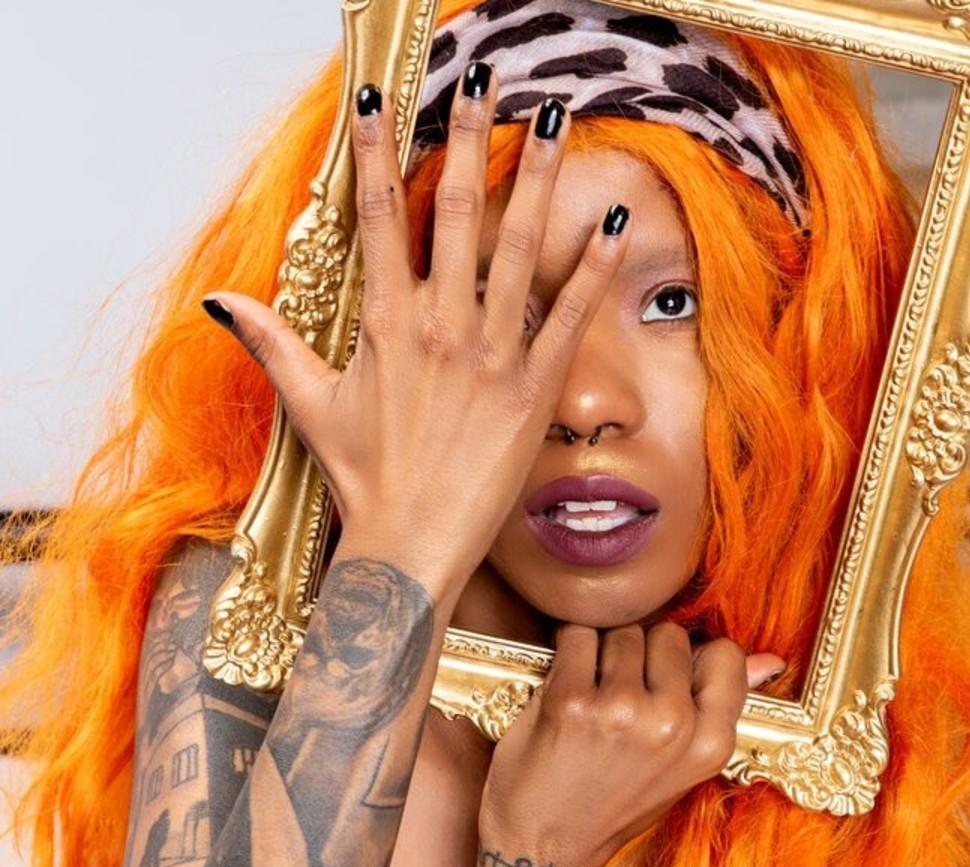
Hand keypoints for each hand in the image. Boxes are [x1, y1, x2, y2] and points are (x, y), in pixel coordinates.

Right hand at [202, 69, 631, 600]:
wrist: (410, 546)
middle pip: (454, 208)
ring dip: (539, 177)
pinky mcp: (533, 389)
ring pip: (517, 246)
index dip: (377, 150)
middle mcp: (439, 325)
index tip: (377, 98)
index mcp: (384, 323)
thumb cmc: (364, 480)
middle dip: (469, 134)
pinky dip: (589, 265)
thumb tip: (220, 303)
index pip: (379, 215)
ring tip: (557, 118)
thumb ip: (272, 343)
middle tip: (485, 78)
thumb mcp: (310, 406)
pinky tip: (610, 218)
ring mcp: (490, 354)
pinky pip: (567, 314)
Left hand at [478, 623, 784, 866]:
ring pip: (622, 633)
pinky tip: (563, 692)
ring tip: (591, 702)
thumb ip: (721, 709)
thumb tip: (770, 660)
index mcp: (711, 744)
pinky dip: (566, 653)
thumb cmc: (611, 806)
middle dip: (643, 656)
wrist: (543, 849)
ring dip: (602, 655)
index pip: (725, 654)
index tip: (664, 687)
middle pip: (669, 635)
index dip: (690, 662)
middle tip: (620, 701)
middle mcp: (673, 725)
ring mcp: (621, 710)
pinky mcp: (570, 700)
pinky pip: (576, 636)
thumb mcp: (681, 769)